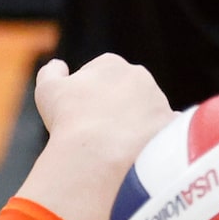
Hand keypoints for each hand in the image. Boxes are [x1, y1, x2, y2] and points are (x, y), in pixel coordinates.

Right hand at [16, 54, 172, 219]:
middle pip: (128, 91)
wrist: (96, 155)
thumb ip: (51, 72)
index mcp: (111, 64)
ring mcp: (159, 100)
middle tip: (99, 132)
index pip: (101, 73)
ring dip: (136, 124)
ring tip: (117, 147)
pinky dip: (157, 139)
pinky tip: (142, 152)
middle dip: (116, 107)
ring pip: (147, 111)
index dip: (89, 95)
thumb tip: (58, 66)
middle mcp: (140, 76)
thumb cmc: (68, 121)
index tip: (81, 115)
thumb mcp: (47, 91)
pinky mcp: (171, 125)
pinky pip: (166, 130)